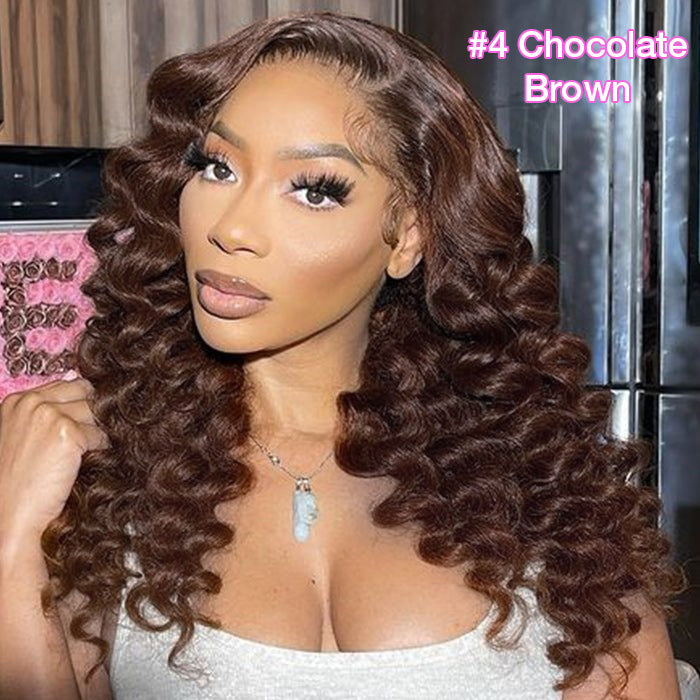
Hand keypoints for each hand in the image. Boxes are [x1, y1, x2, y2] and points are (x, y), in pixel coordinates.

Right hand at [0, 374, 108, 543]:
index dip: (80, 404)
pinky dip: (100, 449)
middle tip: (90, 438)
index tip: (83, 423)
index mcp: (17, 400)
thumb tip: (86, 391)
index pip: (67, 386)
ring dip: (97, 432)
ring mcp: (50, 416)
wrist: (10, 516)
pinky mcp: (68, 433)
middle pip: (84, 393)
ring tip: (87, 453)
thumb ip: (44, 414)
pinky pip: (101, 435)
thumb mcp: (21, 436)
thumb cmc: (17, 483)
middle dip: (91, 414)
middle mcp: (32, 402)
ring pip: (95, 414)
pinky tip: (86, 464)